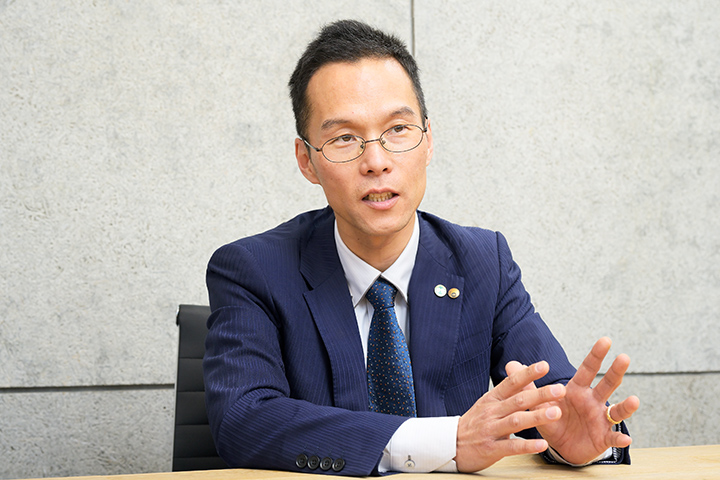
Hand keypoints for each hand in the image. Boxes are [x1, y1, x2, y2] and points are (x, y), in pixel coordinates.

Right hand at [454, 361, 566, 471]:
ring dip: (538, 417)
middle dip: (540, 394)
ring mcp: (491, 430)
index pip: (511, 382)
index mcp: (492, 399)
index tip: (544, 365)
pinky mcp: (491, 448)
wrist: (450, 445)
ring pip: (517, 421)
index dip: (527, 373)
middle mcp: (492, 412)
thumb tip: (523, 373)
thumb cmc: (474, 424)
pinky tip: (542, 444)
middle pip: (518, 400)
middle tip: (560, 389)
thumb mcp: (487, 404)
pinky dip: (527, 445)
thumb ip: (506, 392)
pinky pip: (512, 446)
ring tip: (556, 413)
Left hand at [513, 337, 639, 464]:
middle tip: (624, 357)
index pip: (587, 369)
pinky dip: (620, 439)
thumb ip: (527, 384)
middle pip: (606, 384)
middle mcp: (593, 401)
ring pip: (616, 410)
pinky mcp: (603, 438)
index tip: (606, 340)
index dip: (596, 355)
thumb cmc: (553, 419)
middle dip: (615, 371)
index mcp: (577, 390)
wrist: (561, 446)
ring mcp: (600, 419)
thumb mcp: (539, 402)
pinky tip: (627, 439)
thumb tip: (510, 364)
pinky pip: (613, 438)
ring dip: (626, 406)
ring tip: (635, 401)